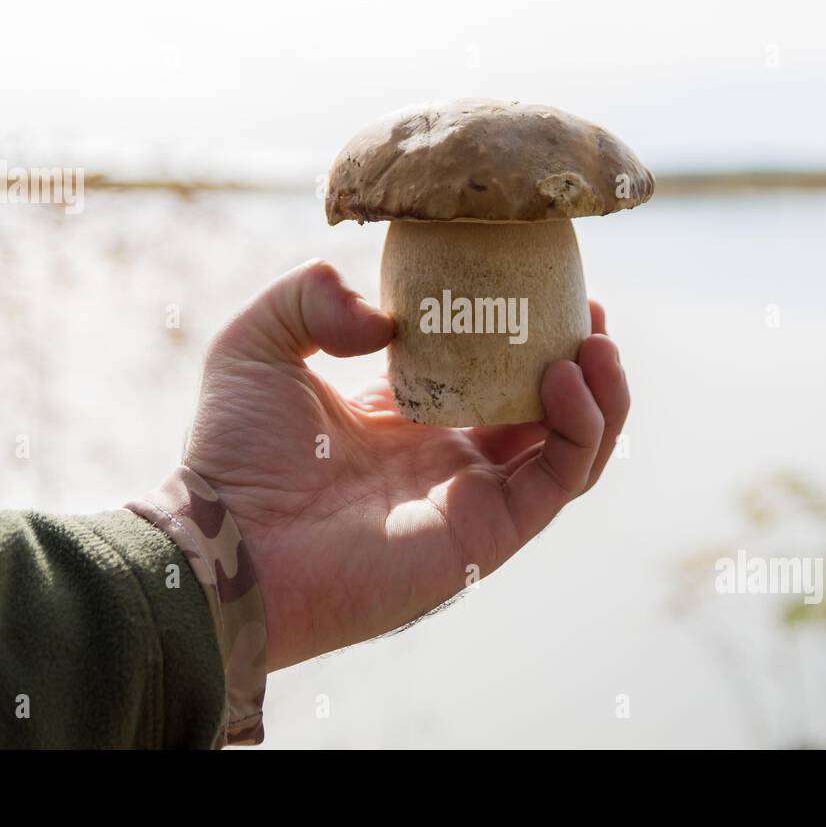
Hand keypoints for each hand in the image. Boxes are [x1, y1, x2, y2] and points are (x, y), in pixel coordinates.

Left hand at [184, 259, 629, 670]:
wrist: (225, 545)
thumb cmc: (231, 455)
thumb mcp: (258, 343)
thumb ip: (310, 296)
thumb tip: (386, 316)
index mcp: (404, 419)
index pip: (486, 371)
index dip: (522, 331)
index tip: (545, 282)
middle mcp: (448, 459)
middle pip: (543, 408)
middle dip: (579, 359)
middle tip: (592, 311)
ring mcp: (474, 498)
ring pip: (570, 447)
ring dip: (600, 394)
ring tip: (597, 340)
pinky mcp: (489, 532)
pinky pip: (560, 479)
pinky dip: (582, 429)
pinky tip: (566, 377)